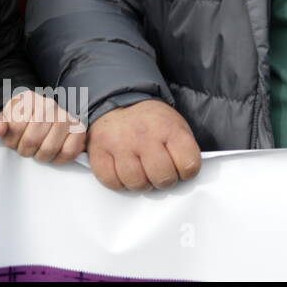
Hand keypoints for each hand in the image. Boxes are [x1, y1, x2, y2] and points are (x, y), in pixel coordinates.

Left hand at [0, 91, 86, 164]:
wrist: (45, 119)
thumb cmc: (21, 121)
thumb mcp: (5, 120)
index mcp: (27, 98)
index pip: (15, 126)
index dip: (10, 140)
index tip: (12, 141)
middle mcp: (49, 104)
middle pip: (32, 139)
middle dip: (24, 149)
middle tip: (24, 149)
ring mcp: (66, 116)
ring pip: (49, 148)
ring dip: (40, 156)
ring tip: (36, 152)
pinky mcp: (79, 129)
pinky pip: (68, 152)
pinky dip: (58, 159)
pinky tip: (52, 155)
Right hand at [86, 99, 201, 190]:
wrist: (118, 103)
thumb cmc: (150, 122)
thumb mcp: (175, 126)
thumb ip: (184, 151)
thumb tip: (184, 179)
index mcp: (168, 128)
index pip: (189, 166)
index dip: (186, 172)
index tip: (179, 167)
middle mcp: (143, 134)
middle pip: (163, 177)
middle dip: (163, 179)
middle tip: (159, 172)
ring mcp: (118, 143)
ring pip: (136, 182)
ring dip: (140, 182)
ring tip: (140, 171)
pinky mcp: (98, 150)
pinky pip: (111, 181)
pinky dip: (118, 182)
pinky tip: (123, 171)